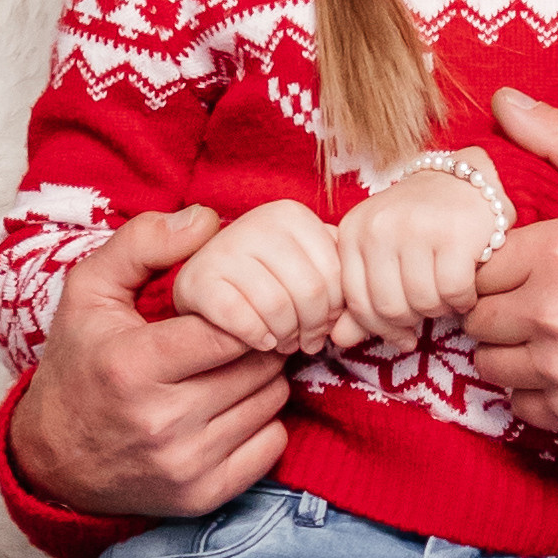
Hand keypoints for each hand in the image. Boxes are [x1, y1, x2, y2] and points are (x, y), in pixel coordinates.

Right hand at [9, 208, 292, 518]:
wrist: (55, 459)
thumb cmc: (80, 364)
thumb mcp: (89, 291)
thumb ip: (143, 243)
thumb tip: (207, 219)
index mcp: (133, 365)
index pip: (230, 328)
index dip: (245, 310)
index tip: (239, 304)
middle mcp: (161, 421)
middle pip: (259, 364)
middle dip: (258, 341)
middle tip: (241, 333)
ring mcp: (184, 464)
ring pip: (271, 402)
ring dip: (263, 380)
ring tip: (232, 368)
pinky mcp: (202, 495)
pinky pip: (271, 446)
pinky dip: (263, 423)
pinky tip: (232, 409)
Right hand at [174, 198, 353, 353]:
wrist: (204, 281)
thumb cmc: (266, 277)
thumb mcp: (303, 265)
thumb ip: (334, 278)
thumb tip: (358, 313)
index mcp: (290, 214)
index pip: (335, 273)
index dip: (336, 309)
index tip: (326, 325)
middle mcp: (257, 222)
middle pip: (311, 291)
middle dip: (314, 327)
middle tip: (306, 342)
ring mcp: (224, 248)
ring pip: (278, 307)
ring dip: (286, 336)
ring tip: (285, 342)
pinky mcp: (199, 280)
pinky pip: (242, 319)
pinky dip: (258, 338)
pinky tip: (261, 341)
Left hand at [336, 158, 501, 347]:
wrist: (464, 179)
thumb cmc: (419, 225)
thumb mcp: (380, 255)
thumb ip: (360, 299)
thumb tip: (339, 341)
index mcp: (353, 232)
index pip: (357, 303)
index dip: (381, 330)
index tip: (402, 336)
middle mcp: (379, 227)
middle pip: (391, 308)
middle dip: (414, 320)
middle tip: (430, 308)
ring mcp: (416, 228)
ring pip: (423, 304)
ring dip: (441, 309)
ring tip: (447, 294)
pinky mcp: (454, 235)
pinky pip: (453, 292)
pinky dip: (464, 300)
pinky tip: (467, 288)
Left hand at [468, 90, 557, 438]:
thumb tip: (503, 101)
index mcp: (556, 251)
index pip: (479, 262)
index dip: (504, 265)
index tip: (533, 267)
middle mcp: (549, 312)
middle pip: (477, 316)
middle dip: (502, 308)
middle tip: (544, 301)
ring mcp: (557, 367)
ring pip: (488, 363)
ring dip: (512, 352)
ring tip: (556, 336)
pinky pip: (517, 405)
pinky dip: (536, 392)